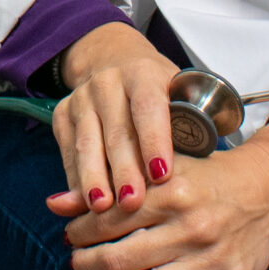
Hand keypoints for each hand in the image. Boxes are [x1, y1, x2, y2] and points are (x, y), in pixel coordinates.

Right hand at [43, 22, 180, 219]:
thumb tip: (206, 168)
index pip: (149, 107)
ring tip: (102, 207)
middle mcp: (108, 82)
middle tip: (133, 203)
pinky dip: (76, 179)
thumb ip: (194, 125)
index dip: (155, 141)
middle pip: (117, 132)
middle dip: (124, 170)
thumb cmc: (159, 92)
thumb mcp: (180, 94)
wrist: (113, 62)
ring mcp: (82, 98)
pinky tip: (82, 203)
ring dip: (94, 178)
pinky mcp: (62, 115)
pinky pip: (68, 152)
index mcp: (143, 73)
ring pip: (88, 143)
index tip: (162, 174)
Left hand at [61, 120, 268, 269]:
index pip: (107, 219)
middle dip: (86, 267)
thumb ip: (109, 183)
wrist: (268, 187)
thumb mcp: (161, 168)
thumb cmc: (207, 176)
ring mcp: (210, 262)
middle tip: (78, 265)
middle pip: (118, 261)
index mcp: (170, 192)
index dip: (79, 231)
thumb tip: (53, 203)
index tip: (70, 235)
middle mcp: (190, 229)